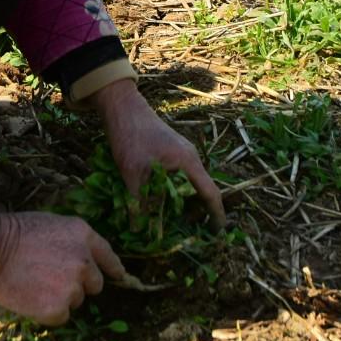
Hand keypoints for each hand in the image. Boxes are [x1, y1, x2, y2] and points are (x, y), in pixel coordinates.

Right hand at [0, 212, 126, 324]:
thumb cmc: (16, 233)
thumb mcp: (53, 224)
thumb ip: (74, 242)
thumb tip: (85, 264)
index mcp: (84, 236)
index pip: (108, 257)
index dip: (113, 269)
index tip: (119, 276)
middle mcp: (84, 262)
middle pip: (95, 284)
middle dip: (79, 284)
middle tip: (51, 277)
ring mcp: (72, 287)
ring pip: (76, 301)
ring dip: (61, 297)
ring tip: (35, 283)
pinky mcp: (57, 308)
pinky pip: (61, 316)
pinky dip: (48, 312)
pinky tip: (31, 297)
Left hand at [92, 79, 226, 227]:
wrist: (121, 106)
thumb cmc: (130, 135)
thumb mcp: (132, 172)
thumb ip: (137, 202)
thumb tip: (138, 230)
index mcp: (188, 161)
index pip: (210, 192)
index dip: (216, 213)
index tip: (218, 232)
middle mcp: (190, 157)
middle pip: (201, 189)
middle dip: (197, 212)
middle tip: (190, 234)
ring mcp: (181, 153)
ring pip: (188, 184)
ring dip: (183, 202)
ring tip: (175, 223)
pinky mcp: (171, 151)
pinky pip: (179, 176)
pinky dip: (174, 191)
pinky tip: (161, 203)